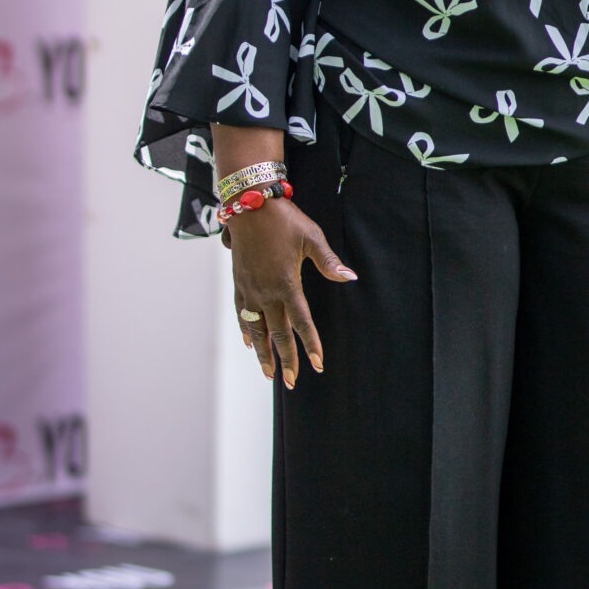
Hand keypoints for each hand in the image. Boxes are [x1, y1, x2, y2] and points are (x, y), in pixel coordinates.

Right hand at [229, 199, 356, 388]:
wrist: (249, 206)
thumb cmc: (284, 220)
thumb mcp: (312, 237)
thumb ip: (329, 262)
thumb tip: (349, 277)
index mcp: (287, 284)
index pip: (302, 323)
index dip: (311, 345)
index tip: (317, 365)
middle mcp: (266, 292)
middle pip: (278, 333)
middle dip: (286, 360)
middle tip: (291, 382)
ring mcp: (250, 289)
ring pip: (257, 329)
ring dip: (263, 352)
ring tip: (268, 372)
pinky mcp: (239, 283)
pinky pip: (242, 313)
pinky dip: (246, 330)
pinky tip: (249, 342)